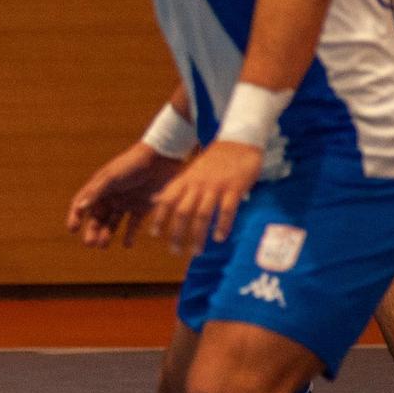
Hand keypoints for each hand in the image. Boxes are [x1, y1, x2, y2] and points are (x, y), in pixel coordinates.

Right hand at [67, 141, 185, 248]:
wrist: (161, 158)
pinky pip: (133, 226)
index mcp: (100, 187)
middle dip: (92, 230)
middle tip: (90, 244)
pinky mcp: (142, 208)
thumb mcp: (111, 177)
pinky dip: (130, 236)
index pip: (82, 204)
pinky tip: (127, 244)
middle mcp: (111, 196)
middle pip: (97, 217)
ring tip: (104, 245)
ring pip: (112, 223)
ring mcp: (126, 203)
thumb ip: (95, 191)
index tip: (72, 230)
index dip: (75, 217)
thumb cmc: (132, 164)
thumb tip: (79, 207)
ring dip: (106, 234)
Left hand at [146, 140, 262, 255]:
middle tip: (175, 251)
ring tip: (196, 251)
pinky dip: (222, 225)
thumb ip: (175, 188)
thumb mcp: (190, 171)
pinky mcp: (234, 189)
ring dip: (198, 235)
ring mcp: (216, 187)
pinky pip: (227, 210)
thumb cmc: (213, 160)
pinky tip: (219, 238)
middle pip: (183, 212)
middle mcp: (198, 184)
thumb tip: (155, 201)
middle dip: (177, 233)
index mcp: (185, 180)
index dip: (159, 218)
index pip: (167, 201)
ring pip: (203, 214)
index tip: (155, 235)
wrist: (238, 141)